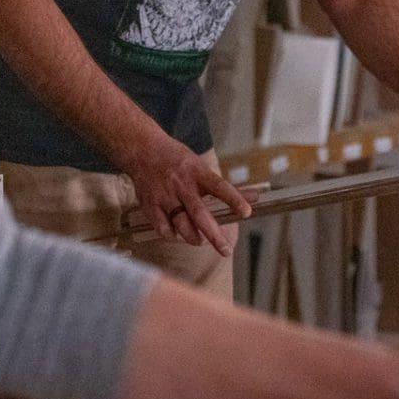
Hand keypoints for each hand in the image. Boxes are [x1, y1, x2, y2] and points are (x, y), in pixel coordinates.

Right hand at [120, 136, 254, 253]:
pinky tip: (176, 234)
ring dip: (192, 237)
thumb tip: (256, 197)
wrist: (143, 149)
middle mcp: (182, 185)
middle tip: (226, 249)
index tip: (247, 212)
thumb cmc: (177, 160)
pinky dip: (171, 235)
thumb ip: (226, 187)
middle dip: (214, 234)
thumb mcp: (201, 167)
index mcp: (197, 173)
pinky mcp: (150, 205)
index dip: (234, 199)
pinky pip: (162, 228)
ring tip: (199, 242)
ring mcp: (165, 196)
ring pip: (181, 224)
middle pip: (199, 213)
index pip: (219, 187)